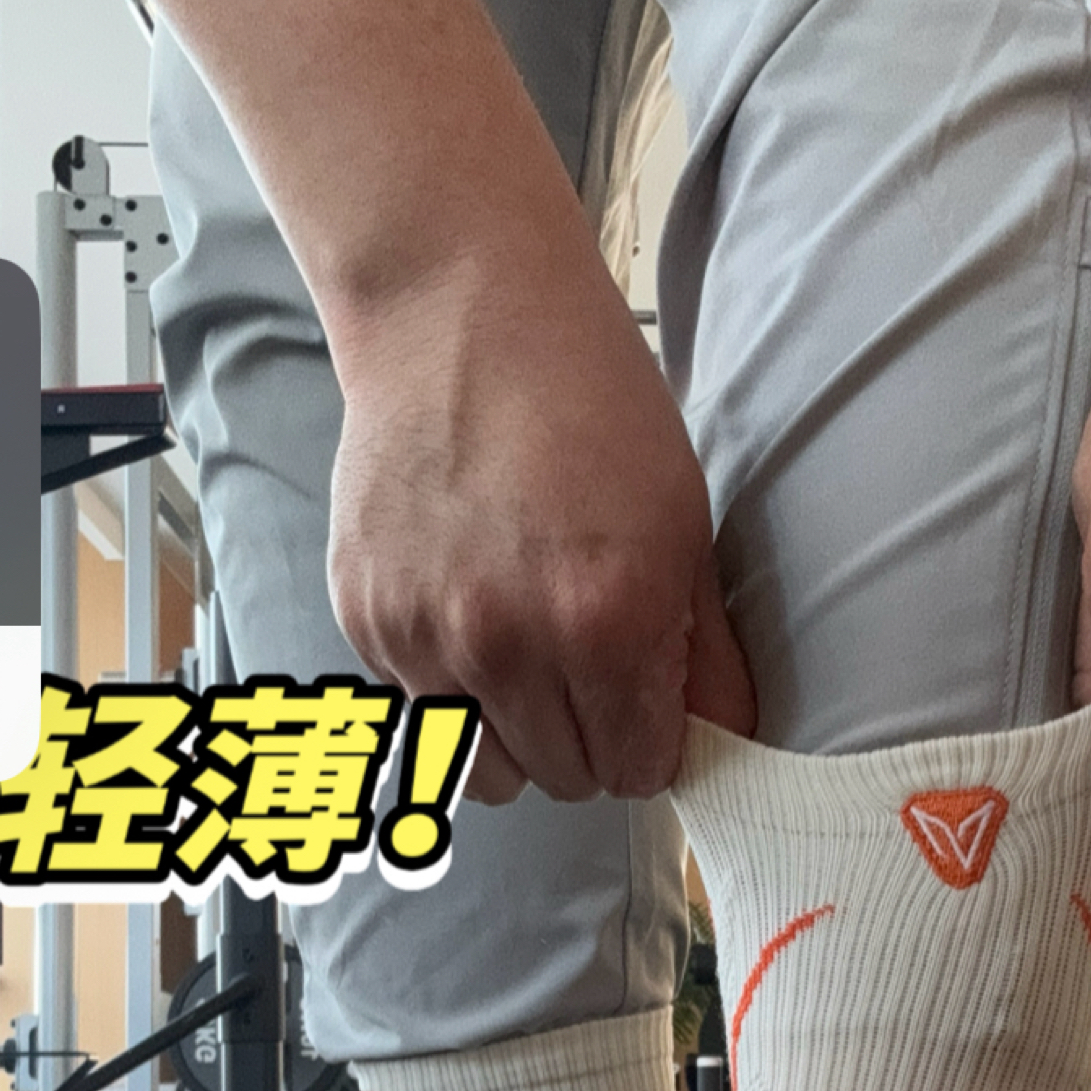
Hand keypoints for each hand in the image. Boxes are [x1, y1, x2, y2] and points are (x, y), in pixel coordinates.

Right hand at [326, 244, 754, 803]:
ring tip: (527, 659)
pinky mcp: (366, 619)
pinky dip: (449, 685)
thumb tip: (724, 739)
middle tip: (591, 671)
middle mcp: (509, 646)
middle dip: (589, 741)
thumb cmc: (587, 403)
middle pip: (564, 778)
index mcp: (605, 625)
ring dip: (515, 733)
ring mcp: (425, 637)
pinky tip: (466, 605)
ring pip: (483, 768)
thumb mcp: (683, 525)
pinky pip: (421, 710)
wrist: (459, 312)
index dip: (651, 743)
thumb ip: (703, 653)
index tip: (647, 707)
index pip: (637, 769)